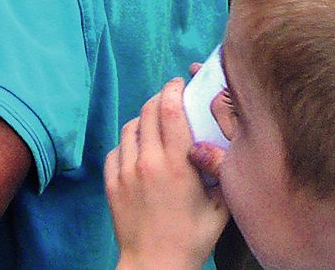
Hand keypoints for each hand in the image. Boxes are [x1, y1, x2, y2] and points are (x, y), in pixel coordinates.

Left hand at [108, 79, 228, 269]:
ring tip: (155, 125)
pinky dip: (128, 143)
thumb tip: (223, 147)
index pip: (170, 110)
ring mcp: (125, 171)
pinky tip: (139, 150)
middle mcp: (148, 162)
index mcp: (177, 166)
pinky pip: (116, 149)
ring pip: (130, 127)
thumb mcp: (219, 208)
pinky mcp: (111, 182)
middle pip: (148, 111)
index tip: (180, 83)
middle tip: (170, 99)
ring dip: (143, 120)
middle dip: (159, 98)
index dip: (174, 89)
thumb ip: (221, 174)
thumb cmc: (191, 240)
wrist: (155, 265)